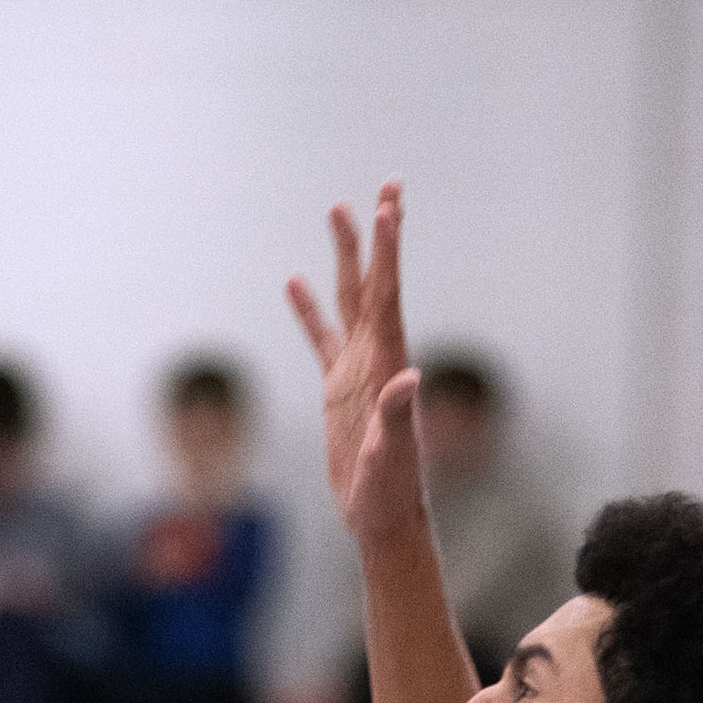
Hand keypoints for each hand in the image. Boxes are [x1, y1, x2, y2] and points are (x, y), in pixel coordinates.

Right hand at [288, 186, 425, 548]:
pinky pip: (321, 339)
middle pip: (374, 284)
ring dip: (345, 258)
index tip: (387, 208)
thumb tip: (407, 377)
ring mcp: (357, 370)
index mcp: (390, 363)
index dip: (388, 252)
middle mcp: (377, 357)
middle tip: (385, 187)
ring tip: (337, 211)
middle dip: (377, 237)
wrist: (382, 515)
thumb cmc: (390, 489)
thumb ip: (398, 415)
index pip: (387, 296)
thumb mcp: (393, 453)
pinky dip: (309, 311)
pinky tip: (295, 282)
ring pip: (348, 301)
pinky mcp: (338, 389)